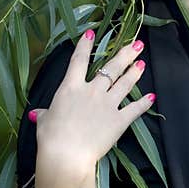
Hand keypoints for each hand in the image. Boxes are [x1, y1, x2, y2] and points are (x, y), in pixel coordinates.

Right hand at [28, 30, 155, 171]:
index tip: (91, 33)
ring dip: (135, 72)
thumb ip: (44, 114)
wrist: (67, 154)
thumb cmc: (51, 137)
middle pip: (111, 68)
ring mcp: (108, 104)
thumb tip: (37, 114)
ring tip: (142, 63)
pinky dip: (144, 103)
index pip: (78, 61)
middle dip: (125, 54)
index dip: (85, 45)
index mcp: (71, 88)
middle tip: (136, 44)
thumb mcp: (44, 121)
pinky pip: (134, 109)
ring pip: (125, 83)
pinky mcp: (119, 120)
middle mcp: (92, 91)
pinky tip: (151, 97)